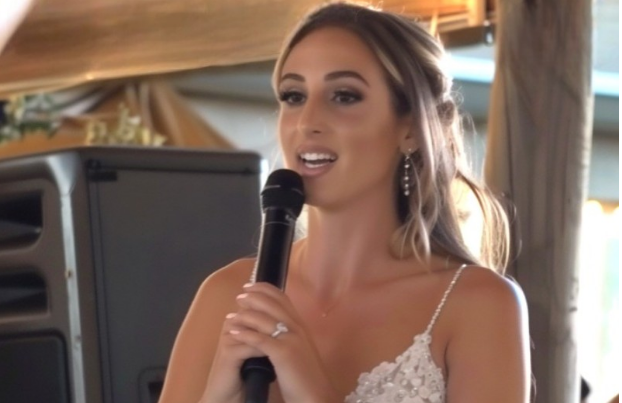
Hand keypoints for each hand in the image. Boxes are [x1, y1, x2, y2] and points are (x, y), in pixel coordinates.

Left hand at [224, 282, 339, 402]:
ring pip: (264, 318)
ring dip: (245, 314)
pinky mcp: (283, 353)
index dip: (265, 289)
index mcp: (300, 325)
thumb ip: (290, 334)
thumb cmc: (306, 376)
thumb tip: (275, 325)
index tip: (250, 287)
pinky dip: (245, 334)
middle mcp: (297, 327)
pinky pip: (260, 339)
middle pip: (272, 303)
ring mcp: (291, 339)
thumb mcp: (300, 349)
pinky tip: (233, 333)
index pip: (283, 298)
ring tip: (231, 315)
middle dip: (253, 297)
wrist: (315, 395)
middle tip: (239, 296)